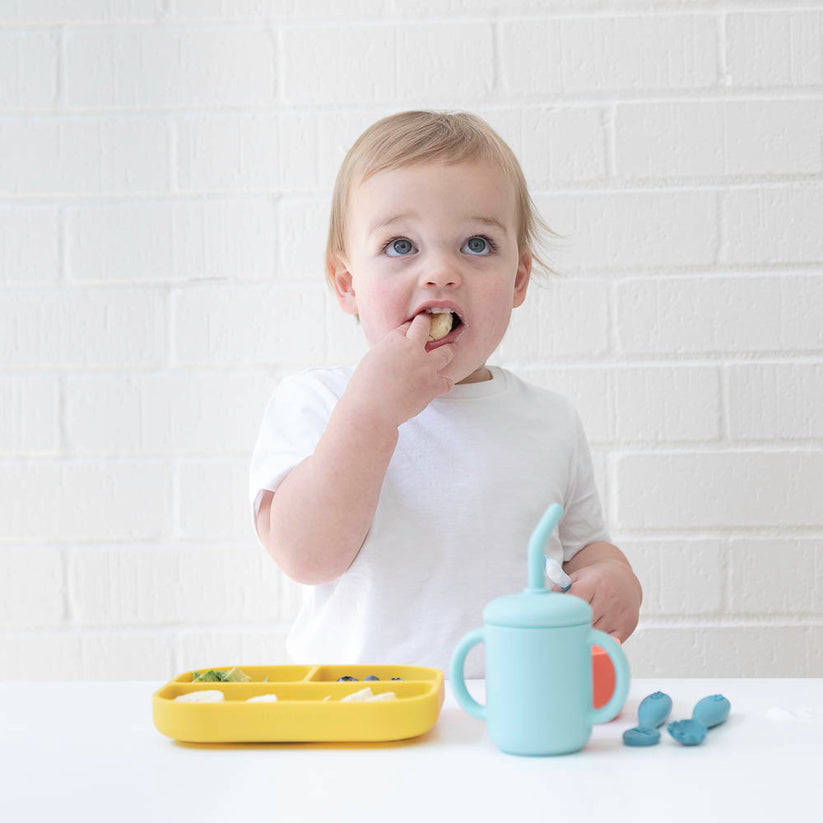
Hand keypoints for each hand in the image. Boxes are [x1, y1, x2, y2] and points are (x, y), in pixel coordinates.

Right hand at [344, 313, 455, 428]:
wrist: (371, 409)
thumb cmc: (363, 388)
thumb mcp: (370, 359)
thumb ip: (386, 352)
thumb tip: (393, 354)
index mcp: (394, 340)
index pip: (406, 326)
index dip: (410, 328)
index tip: (412, 329)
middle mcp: (413, 349)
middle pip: (426, 326)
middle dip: (429, 323)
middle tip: (434, 324)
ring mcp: (426, 367)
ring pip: (447, 352)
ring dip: (449, 350)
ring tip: (451, 349)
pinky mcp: (433, 386)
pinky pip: (448, 382)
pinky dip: (445, 384)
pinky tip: (442, 385)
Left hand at [556, 559, 640, 641]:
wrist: (624, 581)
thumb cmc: (598, 580)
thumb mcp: (579, 577)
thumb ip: (561, 587)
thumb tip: (546, 601)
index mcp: (594, 583)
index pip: (577, 599)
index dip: (565, 609)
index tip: (557, 617)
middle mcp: (608, 599)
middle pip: (585, 620)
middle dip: (572, 626)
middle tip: (562, 629)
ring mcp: (618, 614)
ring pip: (595, 634)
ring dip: (584, 636)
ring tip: (577, 632)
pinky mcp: (626, 627)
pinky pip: (608, 642)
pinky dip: (598, 642)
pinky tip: (593, 637)